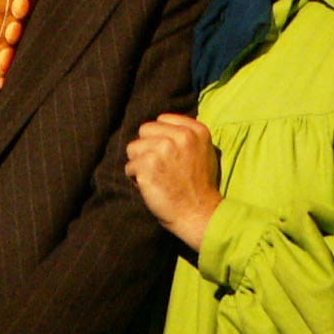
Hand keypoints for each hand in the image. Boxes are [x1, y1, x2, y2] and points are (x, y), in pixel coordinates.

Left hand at [123, 113, 220, 250]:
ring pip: (133, 148)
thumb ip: (186, 136)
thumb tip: (160, 126)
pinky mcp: (148, 166)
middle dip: (147, 148)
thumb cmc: (200, 187)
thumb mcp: (204, 152)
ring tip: (155, 177)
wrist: (198, 213)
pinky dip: (136, 179)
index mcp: (195, 130)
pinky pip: (129, 167)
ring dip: (139, 164)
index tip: (166, 154)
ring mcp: (163, 150)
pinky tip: (151, 187)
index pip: (162, 119)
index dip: (159, 137)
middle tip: (158, 167)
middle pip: (145, 130)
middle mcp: (180, 136)